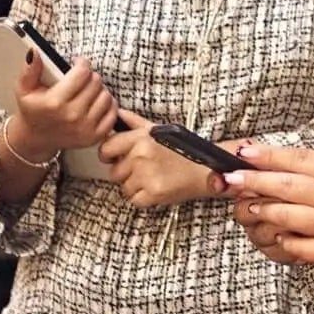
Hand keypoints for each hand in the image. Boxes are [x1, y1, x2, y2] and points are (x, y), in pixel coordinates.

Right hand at [9, 52, 117, 160]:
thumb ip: (30, 70)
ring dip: (99, 89)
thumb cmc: (32, 111)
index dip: (82, 63)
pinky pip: (112, 113)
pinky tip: (96, 102)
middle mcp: (72, 116)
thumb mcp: (24, 89)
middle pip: (95, 82)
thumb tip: (34, 52)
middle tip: (81, 78)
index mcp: (55, 102)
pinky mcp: (95, 136)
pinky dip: (108, 104)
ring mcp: (85, 128)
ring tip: (88, 90)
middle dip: (89, 76)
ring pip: (106, 95)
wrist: (36, 138)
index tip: (78, 63)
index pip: (82, 73)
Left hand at [99, 110, 229, 207]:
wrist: (207, 169)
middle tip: (142, 169)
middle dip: (125, 172)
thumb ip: (134, 122)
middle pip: (113, 171)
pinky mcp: (153, 194)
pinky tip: (156, 188)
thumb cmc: (185, 149)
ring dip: (134, 186)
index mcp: (141, 138)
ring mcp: (146, 175)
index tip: (115, 157)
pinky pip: (134, 200)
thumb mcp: (160, 130)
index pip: (106, 148)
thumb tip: (118, 114)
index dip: (108, 154)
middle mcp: (141, 156)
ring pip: (123, 187)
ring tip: (152, 178)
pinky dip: (143, 198)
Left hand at [226, 143, 313, 281]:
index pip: (301, 159)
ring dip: (263, 210)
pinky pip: (301, 247)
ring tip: (247, 205)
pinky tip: (275, 234)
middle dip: (254, 180)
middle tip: (230, 176)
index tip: (247, 152)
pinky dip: (285, 240)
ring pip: (288, 216)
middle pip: (287, 185)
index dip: (270, 155)